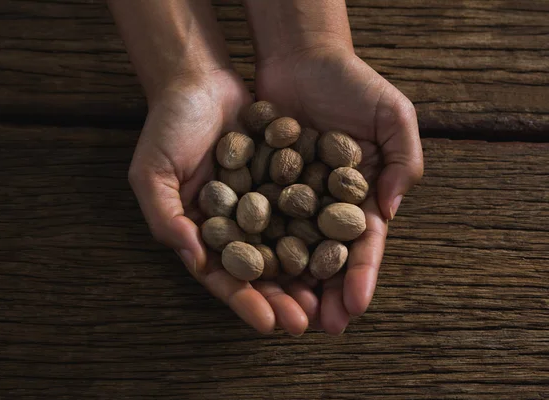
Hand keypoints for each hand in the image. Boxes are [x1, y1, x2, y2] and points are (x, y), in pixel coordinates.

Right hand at [128, 70, 315, 334]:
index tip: (268, 325)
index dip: (245, 301)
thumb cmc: (168, 126)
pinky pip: (303, 208)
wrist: (199, 79)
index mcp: (201, 232)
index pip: (224, 276)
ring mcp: (260, 203)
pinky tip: (339, 249)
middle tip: (306, 323)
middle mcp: (234, 224)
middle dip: (281, 298)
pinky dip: (319, 229)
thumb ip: (166, 217)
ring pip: (287, 246)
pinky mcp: (283, 180)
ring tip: (328, 299)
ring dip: (305, 274)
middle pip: (261, 270)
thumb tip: (195, 259)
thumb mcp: (152, 172)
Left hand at [255, 44, 423, 333]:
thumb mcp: (392, 115)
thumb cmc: (352, 84)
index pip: (362, 244)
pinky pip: (254, 222)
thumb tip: (388, 212)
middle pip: (324, 258)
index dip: (360, 275)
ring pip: (287, 250)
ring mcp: (289, 200)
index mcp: (359, 197)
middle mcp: (324, 206)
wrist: (300, 59)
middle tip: (318, 327)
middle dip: (323, 294)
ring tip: (283, 315)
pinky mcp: (257, 188)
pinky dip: (252, 248)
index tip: (355, 306)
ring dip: (286, 284)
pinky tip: (248, 275)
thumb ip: (401, 161)